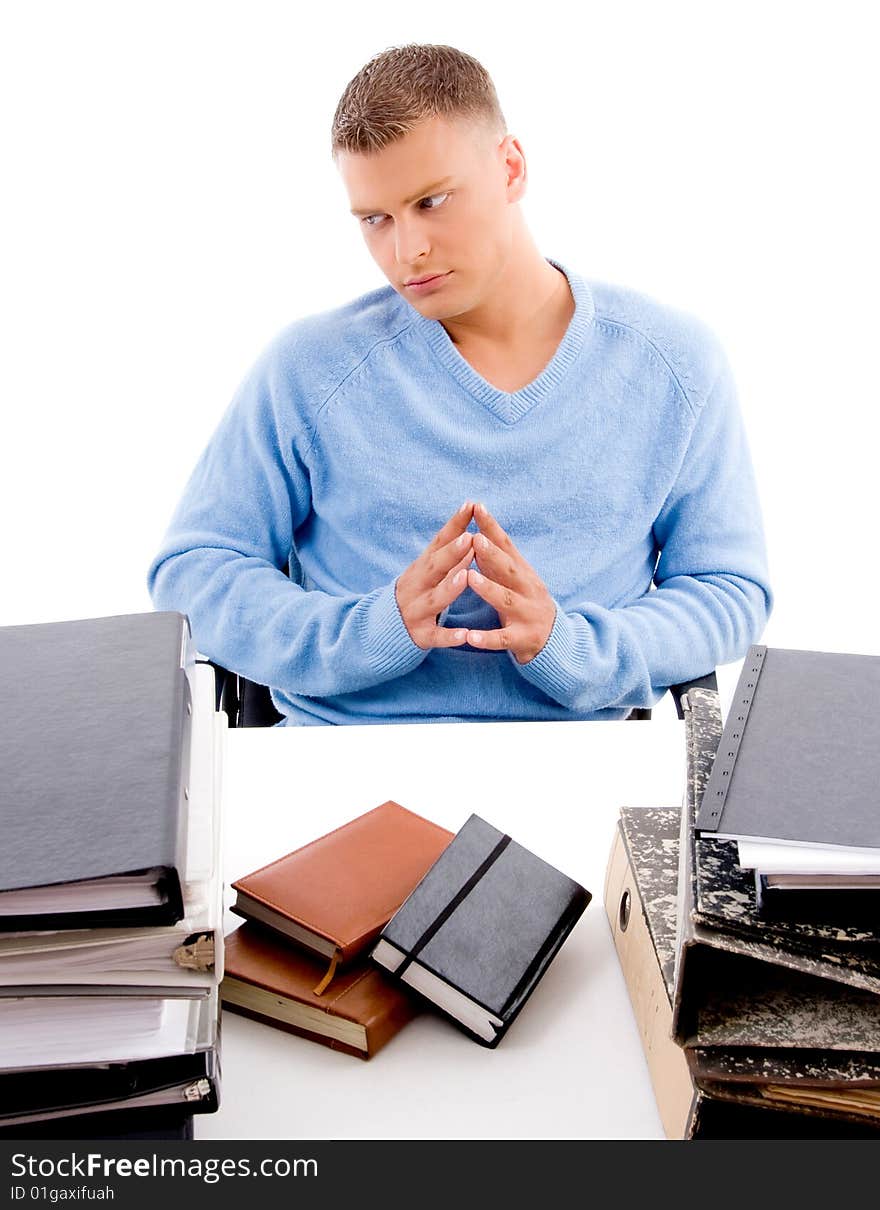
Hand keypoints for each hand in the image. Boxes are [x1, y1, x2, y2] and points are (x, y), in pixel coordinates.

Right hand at [395, 502, 474, 648]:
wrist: (384, 628)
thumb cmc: (417, 593)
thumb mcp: (427, 571)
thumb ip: (448, 553)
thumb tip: (471, 526)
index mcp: (421, 567)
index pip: (438, 542)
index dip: (454, 524)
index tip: (471, 506)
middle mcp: (416, 586)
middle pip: (434, 567)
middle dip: (451, 553)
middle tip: (470, 538)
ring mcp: (417, 610)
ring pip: (434, 600)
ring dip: (450, 588)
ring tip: (466, 577)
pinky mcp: (421, 635)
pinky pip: (436, 636)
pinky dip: (450, 636)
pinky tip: (466, 635)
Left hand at [465, 503, 556, 662]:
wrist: (555, 642)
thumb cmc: (526, 604)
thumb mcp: (516, 580)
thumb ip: (497, 561)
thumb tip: (477, 532)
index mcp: (524, 573)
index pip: (507, 545)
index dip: (492, 527)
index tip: (477, 507)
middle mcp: (528, 590)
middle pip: (510, 569)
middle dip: (493, 554)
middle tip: (474, 538)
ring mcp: (527, 615)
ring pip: (506, 601)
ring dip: (488, 589)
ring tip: (469, 578)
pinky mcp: (522, 639)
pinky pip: (502, 639)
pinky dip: (487, 638)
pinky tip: (470, 637)